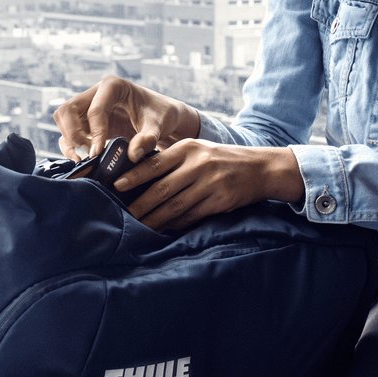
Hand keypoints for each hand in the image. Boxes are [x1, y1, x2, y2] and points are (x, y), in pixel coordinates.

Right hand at [52, 75, 200, 161]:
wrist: (163, 117)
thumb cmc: (161, 115)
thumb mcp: (159, 125)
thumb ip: (148, 139)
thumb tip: (131, 156)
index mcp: (113, 86)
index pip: (95, 110)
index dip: (95, 133)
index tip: (98, 154)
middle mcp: (96, 93)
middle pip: (67, 109)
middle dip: (73, 133)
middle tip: (89, 153)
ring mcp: (89, 106)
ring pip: (63, 120)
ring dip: (69, 140)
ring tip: (86, 158)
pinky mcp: (87, 121)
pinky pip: (68, 132)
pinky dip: (70, 146)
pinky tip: (84, 159)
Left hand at [114, 140, 305, 232]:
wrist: (260, 167)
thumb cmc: (221, 159)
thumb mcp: (198, 150)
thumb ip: (173, 160)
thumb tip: (140, 177)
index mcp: (189, 148)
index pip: (155, 162)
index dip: (134, 175)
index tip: (117, 185)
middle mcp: (198, 164)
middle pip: (162, 188)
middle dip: (140, 204)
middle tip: (123, 215)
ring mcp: (210, 183)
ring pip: (175, 205)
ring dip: (155, 219)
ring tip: (140, 227)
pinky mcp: (220, 200)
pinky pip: (192, 215)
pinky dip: (176, 224)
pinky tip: (165, 229)